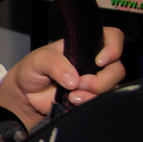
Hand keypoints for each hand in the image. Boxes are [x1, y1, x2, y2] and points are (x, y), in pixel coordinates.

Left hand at [0, 27, 124, 128]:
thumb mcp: (38, 60)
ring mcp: (95, 81)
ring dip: (94, 93)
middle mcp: (94, 62)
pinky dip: (89, 103)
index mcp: (85, 46)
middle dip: (101, 80)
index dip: (114, 48)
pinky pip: (102, 102)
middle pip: (117, 69)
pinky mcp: (91, 98)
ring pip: (112, 87)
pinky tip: (73, 101)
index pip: (113, 38)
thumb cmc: (33, 70)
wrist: (26, 95)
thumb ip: (54, 64)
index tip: (99, 60)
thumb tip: (73, 79)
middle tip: (79, 83)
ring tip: (72, 95)